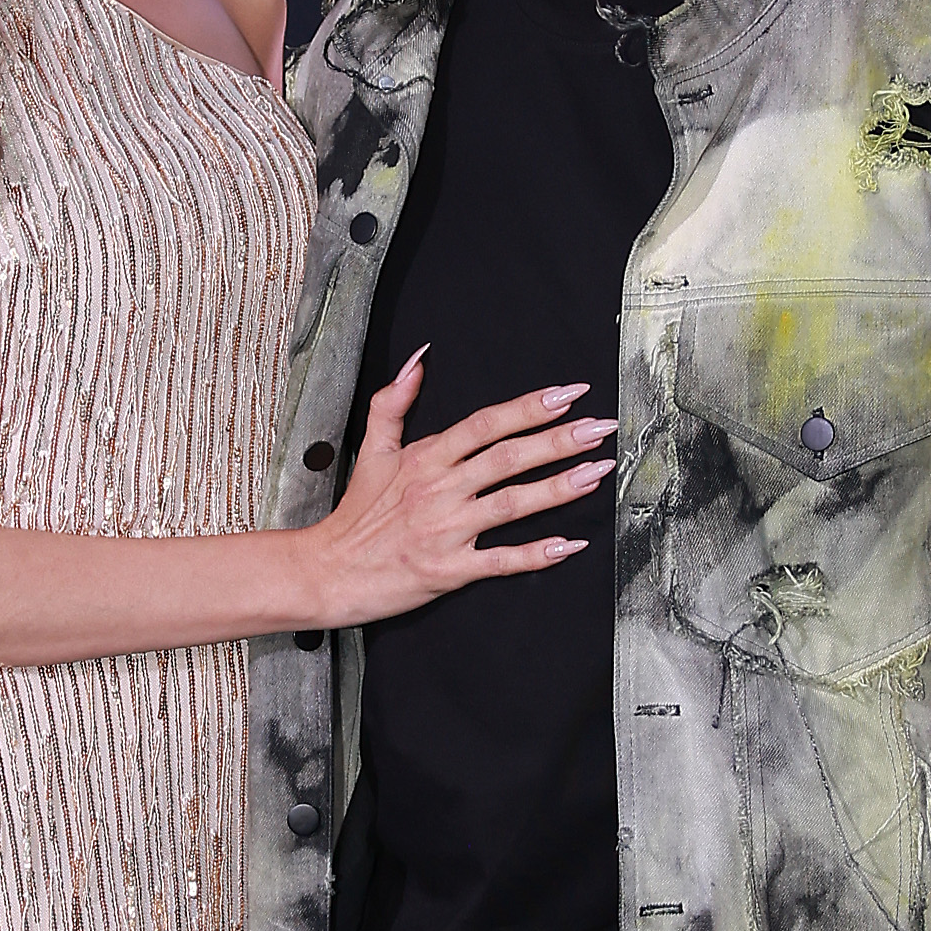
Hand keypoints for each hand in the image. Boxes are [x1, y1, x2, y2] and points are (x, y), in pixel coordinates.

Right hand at [306, 356, 615, 626]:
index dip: (529, 407)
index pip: (485, 424)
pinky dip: (536, 555)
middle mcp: (440, 490)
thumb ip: (393, 401)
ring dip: (558, 488)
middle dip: (559, 440)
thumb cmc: (356, 514)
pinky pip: (500, 561)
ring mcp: (446, 531)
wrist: (328, 571)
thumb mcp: (371, 449)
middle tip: (601, 428)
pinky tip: (569, 544)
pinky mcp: (448, 570)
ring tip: (597, 472)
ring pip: (511, 504)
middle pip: (508, 457)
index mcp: (426, 458)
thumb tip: (418, 359)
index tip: (568, 394)